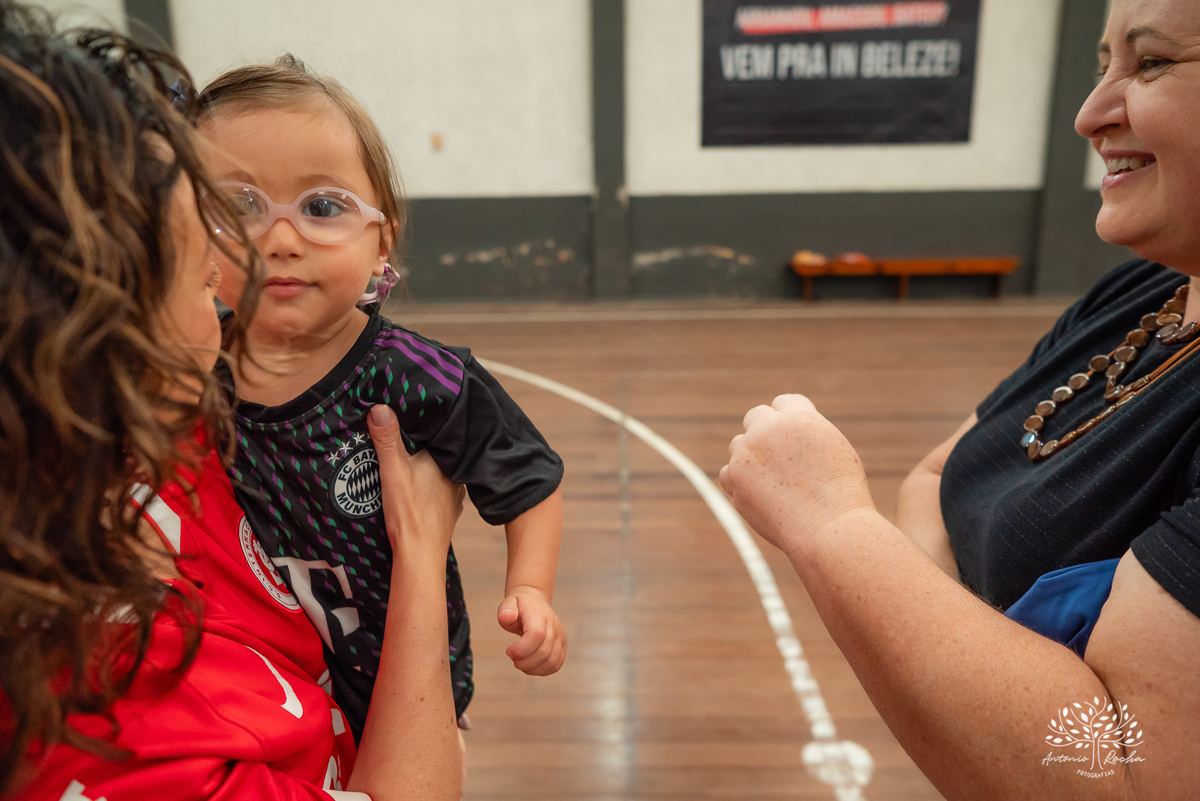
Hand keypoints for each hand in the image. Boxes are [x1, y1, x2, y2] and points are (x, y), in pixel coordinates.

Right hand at [367, 405, 464, 553]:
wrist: (420, 557)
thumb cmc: (409, 514)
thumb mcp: (393, 471)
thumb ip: (387, 439)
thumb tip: (380, 407)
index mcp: (448, 461)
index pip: (438, 434)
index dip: (426, 425)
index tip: (412, 414)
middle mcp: (458, 476)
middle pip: (440, 454)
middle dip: (426, 447)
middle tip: (408, 437)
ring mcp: (456, 496)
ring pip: (442, 473)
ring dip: (429, 468)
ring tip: (413, 460)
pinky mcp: (449, 512)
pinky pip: (440, 491)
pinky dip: (430, 487)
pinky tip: (420, 487)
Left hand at [496, 586, 566, 675]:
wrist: (535, 603)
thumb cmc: (520, 606)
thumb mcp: (508, 603)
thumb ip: (506, 610)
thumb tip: (506, 617)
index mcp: (540, 615)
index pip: (537, 635)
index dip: (522, 649)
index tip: (509, 651)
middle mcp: (554, 626)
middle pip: (544, 652)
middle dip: (524, 662)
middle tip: (512, 658)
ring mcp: (560, 637)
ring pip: (551, 662)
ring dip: (532, 669)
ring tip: (520, 662)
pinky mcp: (562, 647)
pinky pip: (555, 665)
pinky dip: (541, 671)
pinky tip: (529, 665)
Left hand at [719, 394, 875, 555]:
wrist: (830, 529)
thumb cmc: (841, 495)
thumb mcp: (834, 449)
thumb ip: (807, 433)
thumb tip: (788, 432)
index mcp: (799, 416)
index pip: (783, 402)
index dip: (787, 420)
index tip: (790, 437)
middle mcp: (769, 428)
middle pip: (755, 417)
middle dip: (763, 433)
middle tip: (775, 458)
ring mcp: (748, 451)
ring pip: (738, 446)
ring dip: (750, 460)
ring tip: (776, 486)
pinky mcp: (734, 477)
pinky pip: (728, 474)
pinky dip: (740, 484)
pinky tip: (763, 499)